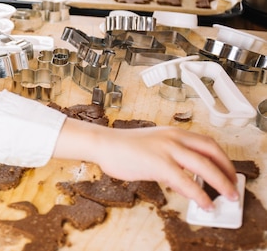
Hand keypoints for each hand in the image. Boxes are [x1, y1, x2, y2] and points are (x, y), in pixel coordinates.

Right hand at [54, 119, 237, 209]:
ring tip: (227, 196)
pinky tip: (204, 202)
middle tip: (232, 185)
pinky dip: (199, 193)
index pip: (207, 143)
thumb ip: (170, 159)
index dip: (222, 158)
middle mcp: (173, 137)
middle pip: (212, 152)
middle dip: (227, 170)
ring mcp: (167, 149)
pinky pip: (186, 181)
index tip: (227, 171)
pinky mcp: (159, 163)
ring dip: (220, 183)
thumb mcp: (152, 146)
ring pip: (204, 165)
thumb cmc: (122, 147)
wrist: (103, 143)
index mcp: (172, 132)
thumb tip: (184, 180)